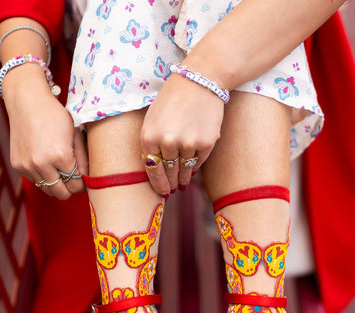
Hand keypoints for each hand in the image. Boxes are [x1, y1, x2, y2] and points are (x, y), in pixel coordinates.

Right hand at [2, 65, 87, 199]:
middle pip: (62, 193)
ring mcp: (27, 166)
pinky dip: (43, 177)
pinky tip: (46, 163)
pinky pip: (35, 181)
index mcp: (60, 156)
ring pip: (48, 190)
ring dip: (56, 184)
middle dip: (70, 188)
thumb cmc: (55, 115)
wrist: (26, 100)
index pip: (76, 185)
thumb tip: (87, 179)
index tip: (83, 178)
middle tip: (73, 179)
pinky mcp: (18, 165)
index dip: (82, 183)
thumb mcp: (75, 135)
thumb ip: (83, 159)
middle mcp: (42, 164)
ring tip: (60, 171)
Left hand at [140, 74, 223, 195]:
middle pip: (168, 172)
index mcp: (149, 135)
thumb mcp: (153, 118)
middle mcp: (167, 142)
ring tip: (182, 184)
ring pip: (184, 170)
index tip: (161, 192)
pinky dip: (194, 167)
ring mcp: (187, 143)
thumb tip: (156, 170)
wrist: (201, 79)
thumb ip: (152, 143)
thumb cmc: (173, 97)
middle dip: (169, 183)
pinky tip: (192, 170)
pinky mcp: (206, 143)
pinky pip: (198, 162)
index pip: (152, 169)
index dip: (157, 183)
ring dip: (182, 179)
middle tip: (171, 191)